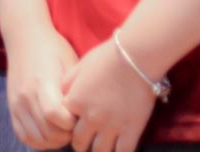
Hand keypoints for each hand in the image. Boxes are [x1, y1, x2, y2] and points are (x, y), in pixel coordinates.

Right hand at [5, 23, 77, 148]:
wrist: (25, 37)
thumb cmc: (53, 49)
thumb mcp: (69, 64)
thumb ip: (74, 91)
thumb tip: (84, 117)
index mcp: (42, 82)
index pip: (54, 115)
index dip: (71, 123)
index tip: (80, 116)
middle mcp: (25, 95)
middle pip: (47, 131)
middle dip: (66, 135)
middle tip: (75, 126)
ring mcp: (16, 104)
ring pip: (36, 138)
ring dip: (53, 141)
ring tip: (63, 130)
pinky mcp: (11, 108)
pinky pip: (23, 136)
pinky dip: (38, 140)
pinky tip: (49, 132)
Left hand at [62, 36, 159, 151]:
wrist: (135, 57)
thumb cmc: (106, 57)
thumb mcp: (79, 67)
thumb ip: (68, 84)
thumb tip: (63, 96)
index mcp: (75, 102)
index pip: (64, 123)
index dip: (68, 126)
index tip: (74, 126)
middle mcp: (90, 118)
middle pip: (79, 143)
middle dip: (80, 144)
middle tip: (86, 143)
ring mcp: (111, 126)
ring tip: (100, 149)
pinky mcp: (131, 131)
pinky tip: (118, 150)